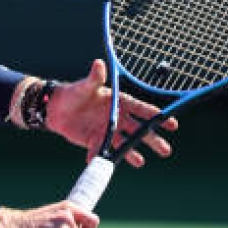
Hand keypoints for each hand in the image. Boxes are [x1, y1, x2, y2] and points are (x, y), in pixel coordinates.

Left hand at [46, 59, 177, 166]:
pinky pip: (101, 150)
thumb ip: (94, 78)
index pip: (142, 109)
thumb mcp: (85, 85)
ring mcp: (108, 130)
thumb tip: (99, 64)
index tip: (171, 124)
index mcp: (120, 102)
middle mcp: (118, 118)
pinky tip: (106, 163)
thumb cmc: (74, 92)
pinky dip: (101, 156)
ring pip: (124, 143)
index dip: (157, 117)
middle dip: (152, 139)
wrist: (56, 108)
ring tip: (140, 162)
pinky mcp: (95, 141)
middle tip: (165, 151)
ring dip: (132, 153)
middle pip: (138, 130)